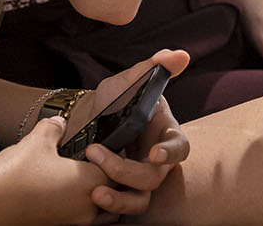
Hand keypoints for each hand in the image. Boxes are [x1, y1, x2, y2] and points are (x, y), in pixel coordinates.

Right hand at [0, 115, 113, 225]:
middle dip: (114, 181)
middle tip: (97, 163)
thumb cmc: (16, 174)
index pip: (123, 171)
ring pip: (103, 213)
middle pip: (119, 196)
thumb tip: (60, 121)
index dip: (117, 156)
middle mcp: (90, 206)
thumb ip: (54, 127)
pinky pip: (81, 217)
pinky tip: (61, 189)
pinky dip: (79, 205)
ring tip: (79, 178)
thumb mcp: (38, 141)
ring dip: (99, 196)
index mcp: (92, 181)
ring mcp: (75, 221)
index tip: (101, 145)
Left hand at [71, 49, 191, 219]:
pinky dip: (109, 208)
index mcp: (164, 134)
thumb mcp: (128, 81)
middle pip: (153, 177)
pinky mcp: (121, 192)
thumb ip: (152, 67)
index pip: (180, 147)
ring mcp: (139, 179)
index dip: (171, 152)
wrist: (83, 121)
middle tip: (95, 153)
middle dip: (125, 170)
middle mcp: (156, 160)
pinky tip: (90, 200)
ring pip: (140, 200)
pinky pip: (121, 208)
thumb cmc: (113, 100)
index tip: (154, 153)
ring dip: (120, 200)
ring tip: (96, 193)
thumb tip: (179, 55)